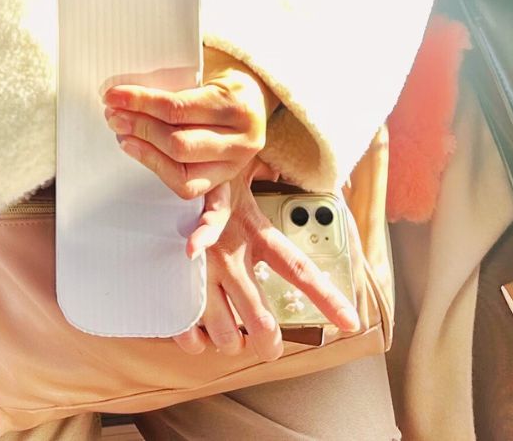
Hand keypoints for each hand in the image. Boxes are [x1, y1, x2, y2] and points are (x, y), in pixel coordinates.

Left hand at [104, 64, 270, 198]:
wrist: (253, 101)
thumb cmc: (222, 84)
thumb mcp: (207, 73)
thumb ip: (174, 84)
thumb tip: (125, 93)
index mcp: (237, 105)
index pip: (178, 108)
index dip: (141, 103)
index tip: (114, 96)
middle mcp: (243, 139)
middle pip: (179, 143)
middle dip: (140, 128)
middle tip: (113, 115)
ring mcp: (236, 164)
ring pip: (183, 169)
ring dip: (146, 151)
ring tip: (123, 135)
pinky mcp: (226, 180)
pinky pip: (194, 191)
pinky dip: (167, 180)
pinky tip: (151, 173)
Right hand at [174, 174, 362, 357]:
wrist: (161, 166)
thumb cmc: (207, 175)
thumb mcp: (243, 174)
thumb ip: (267, 181)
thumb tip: (289, 173)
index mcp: (256, 232)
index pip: (300, 270)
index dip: (327, 298)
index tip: (351, 321)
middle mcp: (232, 256)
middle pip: (262, 321)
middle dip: (269, 344)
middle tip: (269, 346)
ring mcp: (201, 272)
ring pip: (225, 333)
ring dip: (231, 341)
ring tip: (232, 333)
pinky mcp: (173, 281)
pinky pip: (187, 330)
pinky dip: (195, 340)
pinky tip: (199, 331)